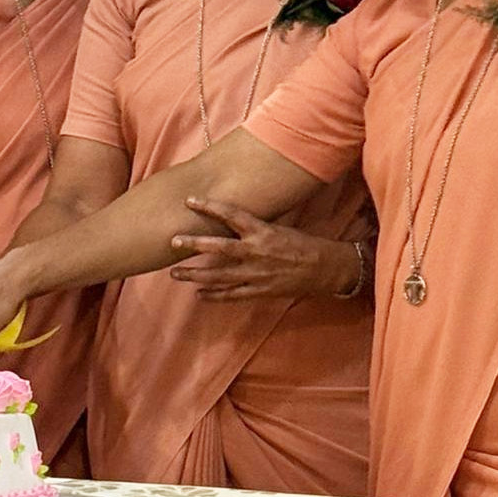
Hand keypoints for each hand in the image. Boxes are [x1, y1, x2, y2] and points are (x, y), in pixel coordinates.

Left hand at [169, 196, 358, 300]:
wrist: (324, 268)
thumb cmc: (300, 243)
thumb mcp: (278, 226)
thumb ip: (253, 224)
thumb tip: (228, 213)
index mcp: (262, 231)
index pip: (231, 215)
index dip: (210, 207)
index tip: (190, 200)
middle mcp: (256, 252)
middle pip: (219, 248)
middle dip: (195, 245)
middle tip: (173, 241)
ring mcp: (256, 274)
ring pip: (220, 275)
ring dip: (196, 275)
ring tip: (175, 273)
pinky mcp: (259, 291)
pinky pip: (232, 295)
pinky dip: (214, 296)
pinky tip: (198, 294)